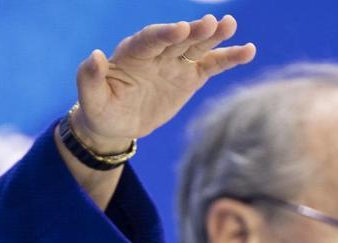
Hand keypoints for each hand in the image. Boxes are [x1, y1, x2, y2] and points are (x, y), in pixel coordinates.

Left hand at [71, 15, 255, 152]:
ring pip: (197, 46)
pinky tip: (248, 51)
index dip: (164, 33)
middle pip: (178, 39)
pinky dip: (229, 58)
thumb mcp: (90, 99)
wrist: (116, 124)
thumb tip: (95, 56)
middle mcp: (157, 53)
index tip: (180, 29)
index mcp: (132, 53)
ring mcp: (176, 63)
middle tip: (212, 23)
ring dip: (215, 36)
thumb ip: (89, 77)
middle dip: (194, 31)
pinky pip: (212, 65)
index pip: (150, 39)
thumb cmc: (100, 109)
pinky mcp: (190, 77)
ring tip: (230, 25)